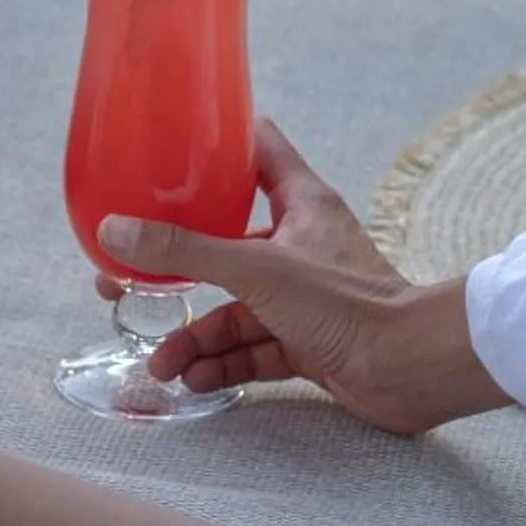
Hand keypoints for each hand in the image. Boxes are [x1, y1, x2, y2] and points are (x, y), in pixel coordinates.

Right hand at [93, 121, 507, 433]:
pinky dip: (224, 364)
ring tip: (162, 363)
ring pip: (236, 309)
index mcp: (300, 204)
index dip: (216, 146)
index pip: (256, 154)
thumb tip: (115, 229)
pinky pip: (253, 349)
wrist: (410, 368)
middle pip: (226, 245)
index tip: (169, 147)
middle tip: (126, 283)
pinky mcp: (308, 342)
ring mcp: (303, 297)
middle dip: (177, 270)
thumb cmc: (348, 302)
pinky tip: (195, 379)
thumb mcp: (254, 268)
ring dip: (196, 336)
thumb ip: (183, 250)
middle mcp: (300, 245)